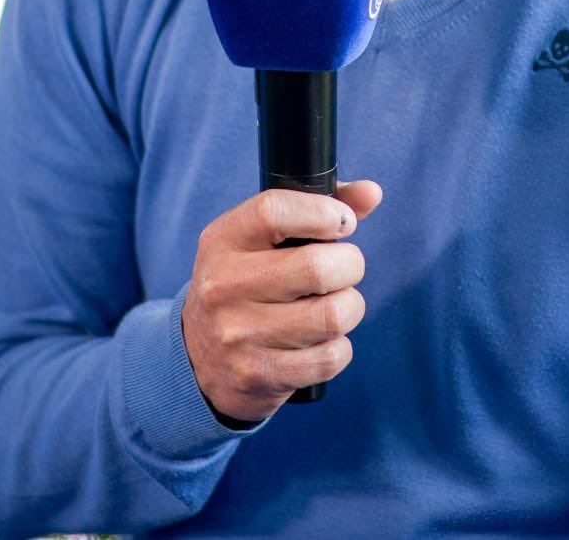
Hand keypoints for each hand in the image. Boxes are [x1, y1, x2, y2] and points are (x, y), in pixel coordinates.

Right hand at [181, 180, 383, 423]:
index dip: (322, 212)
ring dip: (349, 309)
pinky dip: (339, 348)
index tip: (342, 223)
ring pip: (332, 315)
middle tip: (343, 270)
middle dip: (349, 266)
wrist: (197, 359)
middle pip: (317, 267)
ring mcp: (238, 335)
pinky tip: (319, 342)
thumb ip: (315, 208)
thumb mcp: (261, 241)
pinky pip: (330, 357)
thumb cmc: (246, 284)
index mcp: (222, 241)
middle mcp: (223, 286)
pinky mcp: (257, 375)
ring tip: (334, 306)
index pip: (274, 211)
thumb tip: (371, 192)